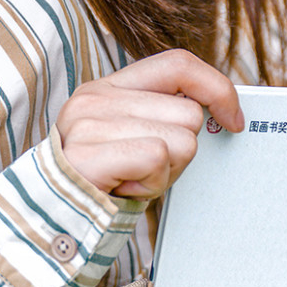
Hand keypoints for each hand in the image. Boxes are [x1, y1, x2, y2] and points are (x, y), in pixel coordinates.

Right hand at [56, 49, 243, 198]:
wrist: (53, 221)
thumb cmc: (104, 187)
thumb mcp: (134, 143)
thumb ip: (164, 120)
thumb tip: (219, 116)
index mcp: (109, 88)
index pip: (178, 65)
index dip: (216, 88)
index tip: (234, 121)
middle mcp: (96, 98)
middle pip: (189, 115)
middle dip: (182, 155)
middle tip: (149, 172)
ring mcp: (89, 123)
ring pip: (181, 141)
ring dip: (166, 174)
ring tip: (133, 181)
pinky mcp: (88, 153)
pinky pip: (157, 158)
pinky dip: (151, 183)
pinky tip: (126, 189)